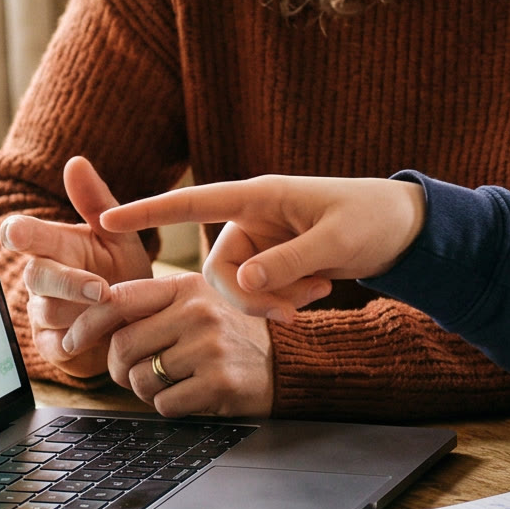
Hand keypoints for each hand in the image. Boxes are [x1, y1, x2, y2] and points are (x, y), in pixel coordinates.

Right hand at [3, 156, 156, 376]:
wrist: (143, 321)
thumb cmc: (125, 273)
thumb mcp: (118, 236)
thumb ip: (97, 202)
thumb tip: (75, 161)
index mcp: (54, 246)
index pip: (22, 234)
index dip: (18, 233)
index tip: (18, 232)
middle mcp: (42, 278)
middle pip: (37, 275)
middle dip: (67, 282)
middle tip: (101, 289)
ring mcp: (43, 314)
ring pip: (49, 311)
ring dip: (86, 313)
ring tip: (121, 312)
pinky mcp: (52, 346)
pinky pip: (57, 345)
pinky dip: (83, 340)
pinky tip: (105, 336)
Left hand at [59, 272, 273, 416]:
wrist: (284, 361)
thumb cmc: (229, 333)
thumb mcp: (196, 303)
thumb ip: (152, 305)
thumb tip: (92, 319)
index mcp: (186, 286)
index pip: (118, 299)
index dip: (87, 323)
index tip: (72, 340)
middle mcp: (197, 312)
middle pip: (123, 346)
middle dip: (119, 368)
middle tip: (134, 372)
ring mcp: (209, 347)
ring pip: (142, 379)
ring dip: (146, 390)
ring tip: (171, 382)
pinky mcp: (219, 381)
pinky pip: (165, 404)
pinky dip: (170, 406)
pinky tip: (192, 394)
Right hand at [100, 174, 426, 320]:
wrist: (402, 229)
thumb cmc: (372, 220)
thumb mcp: (335, 241)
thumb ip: (286, 262)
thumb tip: (242, 284)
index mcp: (259, 196)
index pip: (193, 202)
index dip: (149, 211)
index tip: (107, 220)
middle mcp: (252, 218)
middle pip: (218, 270)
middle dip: (248, 298)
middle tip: (292, 312)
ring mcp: (262, 242)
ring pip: (237, 288)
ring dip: (271, 303)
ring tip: (316, 293)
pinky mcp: (273, 263)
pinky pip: (258, 294)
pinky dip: (283, 301)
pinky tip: (318, 292)